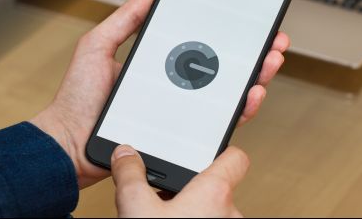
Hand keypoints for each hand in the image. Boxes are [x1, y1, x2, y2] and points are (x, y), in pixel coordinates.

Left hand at [30, 0, 289, 188]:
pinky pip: (216, 123)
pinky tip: (249, 95)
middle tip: (271, 42)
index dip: (224, 35)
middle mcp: (171, 88)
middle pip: (219, 69)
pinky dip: (239, 110)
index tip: (245, 22)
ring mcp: (177, 112)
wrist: (69, 143)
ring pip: (225, 95)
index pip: (197, 47)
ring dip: (253, 78)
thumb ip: (124, 20)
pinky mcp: (180, 136)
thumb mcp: (97, 47)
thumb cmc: (77, 100)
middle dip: (250, 54)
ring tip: (268, 63)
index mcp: (156, 66)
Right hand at [111, 144, 248, 216]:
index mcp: (214, 193)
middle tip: (169, 197)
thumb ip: (130, 174)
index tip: (206, 151)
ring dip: (194, 216)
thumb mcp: (134, 206)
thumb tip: (125, 155)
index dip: (220, 151)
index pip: (235, 158)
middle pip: (219, 190)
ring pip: (214, 215)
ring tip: (165, 218)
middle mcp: (230, 214)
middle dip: (194, 193)